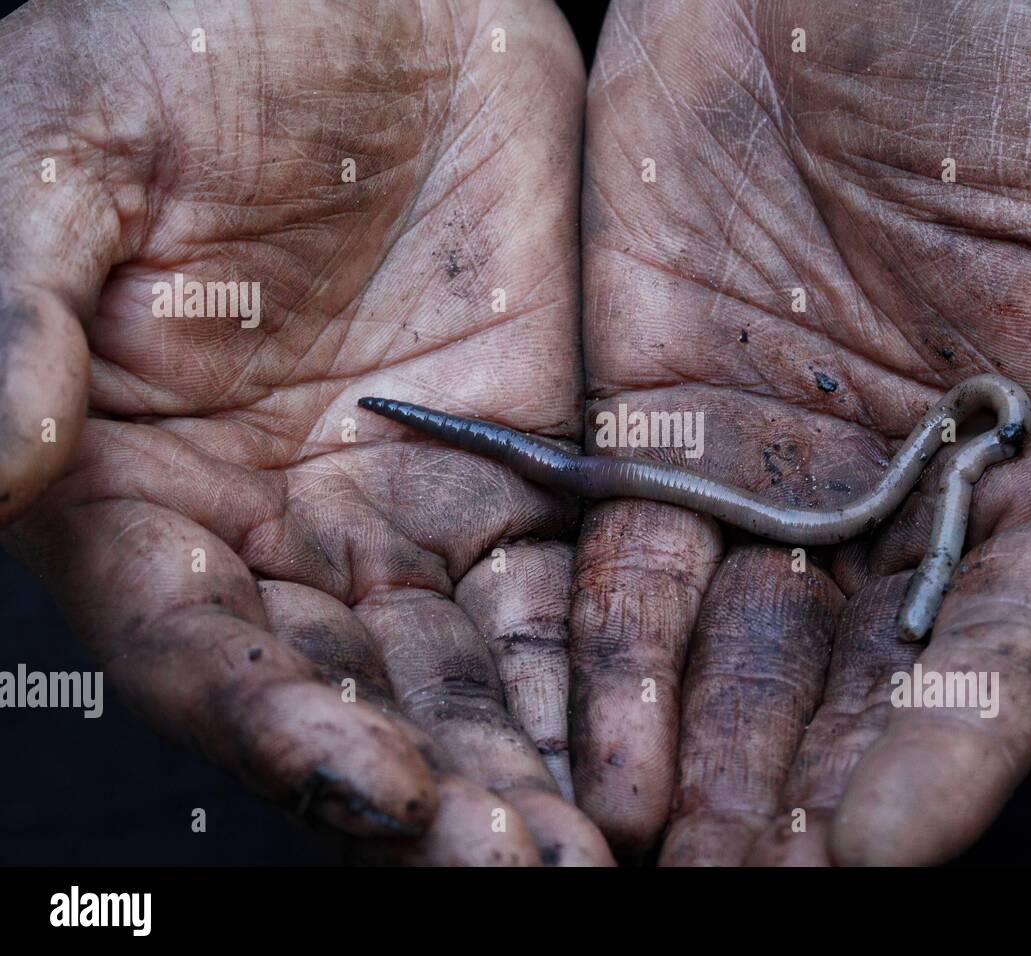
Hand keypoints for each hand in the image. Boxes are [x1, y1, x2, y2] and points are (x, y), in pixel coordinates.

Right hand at [0, 0, 610, 864]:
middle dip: (439, 788)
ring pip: (475, 670)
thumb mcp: (70, 150)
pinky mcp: (530, 460)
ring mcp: (415, 504)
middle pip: (358, 698)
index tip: (370, 791)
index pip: (209, 652)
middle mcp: (286, 527)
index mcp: (150, 490)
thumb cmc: (184, 36)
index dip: (282, 729)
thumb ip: (19, 309)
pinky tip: (648, 740)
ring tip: (592, 847)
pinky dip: (606, 669)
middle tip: (522, 866)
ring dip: (532, 760)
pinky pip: (570, 586)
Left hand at [573, 0, 1030, 863]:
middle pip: (860, 680)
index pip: (1008, 643)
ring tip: (655, 856)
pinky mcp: (664, 422)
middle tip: (749, 889)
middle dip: (806, 790)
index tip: (886, 847)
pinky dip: (610, 650)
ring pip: (736, 648)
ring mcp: (781, 470)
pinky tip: (591, 742)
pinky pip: (629, 556)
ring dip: (698, 756)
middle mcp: (914, 498)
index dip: (951, 748)